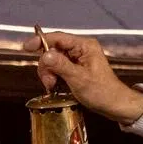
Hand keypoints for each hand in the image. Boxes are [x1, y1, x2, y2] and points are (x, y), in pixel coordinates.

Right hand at [22, 31, 142, 123]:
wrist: (116, 106)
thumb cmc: (103, 92)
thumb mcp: (79, 79)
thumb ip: (61, 65)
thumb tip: (45, 54)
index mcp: (84, 46)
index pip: (58, 38)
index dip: (40, 41)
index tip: (26, 48)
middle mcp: (81, 49)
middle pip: (53, 50)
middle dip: (46, 65)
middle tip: (49, 82)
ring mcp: (79, 60)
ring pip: (54, 61)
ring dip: (50, 74)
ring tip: (53, 87)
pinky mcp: (77, 70)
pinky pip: (60, 69)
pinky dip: (55, 78)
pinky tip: (56, 87)